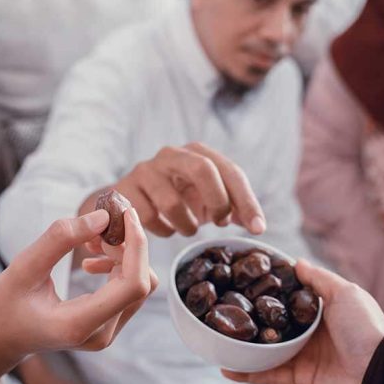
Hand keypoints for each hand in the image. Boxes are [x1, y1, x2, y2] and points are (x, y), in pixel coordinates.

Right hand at [0, 209, 155, 383]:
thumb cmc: (2, 306)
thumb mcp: (23, 267)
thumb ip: (60, 240)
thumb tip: (102, 218)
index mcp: (80, 324)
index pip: (133, 284)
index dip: (137, 245)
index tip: (125, 214)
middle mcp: (101, 334)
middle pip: (141, 282)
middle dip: (128, 245)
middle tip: (101, 223)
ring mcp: (106, 333)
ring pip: (138, 284)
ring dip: (122, 254)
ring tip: (90, 240)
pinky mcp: (106, 325)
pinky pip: (127, 290)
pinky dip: (116, 266)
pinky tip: (89, 259)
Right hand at [102, 142, 265, 236]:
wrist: (129, 201)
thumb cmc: (177, 198)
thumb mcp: (207, 200)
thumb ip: (233, 209)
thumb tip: (256, 225)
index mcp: (198, 153)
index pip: (230, 171)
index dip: (247, 201)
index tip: (258, 229)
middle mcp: (172, 154)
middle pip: (202, 168)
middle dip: (217, 201)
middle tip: (220, 223)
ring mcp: (146, 170)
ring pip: (172, 202)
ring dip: (186, 225)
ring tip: (188, 229)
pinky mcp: (125, 189)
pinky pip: (149, 217)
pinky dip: (163, 230)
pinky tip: (164, 228)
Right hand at [223, 261, 383, 383]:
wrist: (378, 373)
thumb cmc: (365, 328)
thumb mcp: (345, 293)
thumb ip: (319, 279)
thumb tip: (296, 261)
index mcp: (319, 310)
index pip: (287, 297)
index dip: (268, 288)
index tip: (244, 277)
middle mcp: (307, 331)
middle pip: (271, 322)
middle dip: (250, 318)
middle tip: (221, 308)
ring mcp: (301, 355)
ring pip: (264, 349)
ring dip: (243, 346)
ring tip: (218, 337)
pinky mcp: (297, 377)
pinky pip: (267, 374)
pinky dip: (246, 373)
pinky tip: (225, 367)